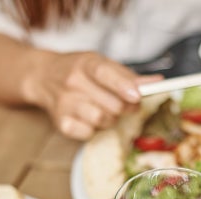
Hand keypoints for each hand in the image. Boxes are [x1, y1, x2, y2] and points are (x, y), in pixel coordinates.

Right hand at [38, 52, 159, 139]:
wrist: (43, 76)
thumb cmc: (78, 71)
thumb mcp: (101, 64)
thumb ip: (128, 76)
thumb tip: (157, 83)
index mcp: (86, 63)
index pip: (104, 73)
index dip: (123, 85)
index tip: (137, 96)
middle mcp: (73, 82)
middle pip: (111, 104)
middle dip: (125, 107)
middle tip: (126, 104)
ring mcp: (65, 103)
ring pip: (102, 120)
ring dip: (110, 119)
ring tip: (103, 109)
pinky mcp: (61, 122)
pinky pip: (89, 133)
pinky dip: (93, 130)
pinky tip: (88, 118)